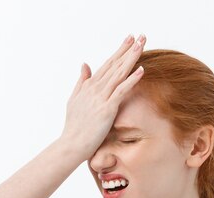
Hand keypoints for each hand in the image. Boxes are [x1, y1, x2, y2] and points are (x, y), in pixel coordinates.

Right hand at [59, 34, 146, 159]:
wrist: (71, 144)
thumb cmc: (74, 126)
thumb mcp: (74, 99)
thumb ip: (81, 81)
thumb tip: (85, 64)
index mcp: (89, 86)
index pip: (108, 64)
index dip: (120, 51)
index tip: (129, 40)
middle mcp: (95, 88)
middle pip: (115, 65)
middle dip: (128, 49)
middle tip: (140, 36)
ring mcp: (101, 98)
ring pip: (119, 73)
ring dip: (131, 58)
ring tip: (142, 45)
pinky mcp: (107, 109)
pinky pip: (121, 91)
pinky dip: (131, 80)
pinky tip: (141, 70)